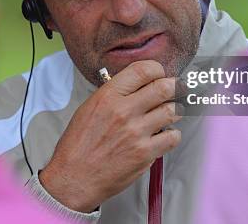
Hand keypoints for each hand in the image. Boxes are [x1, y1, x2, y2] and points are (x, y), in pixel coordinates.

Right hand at [39, 60, 181, 212]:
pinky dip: (172, 135)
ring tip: (167, 114)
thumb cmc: (78, 145)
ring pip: (173, 111)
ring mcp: (136, 132)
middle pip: (164, 87)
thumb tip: (136, 85)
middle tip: (173, 91)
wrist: (74, 178)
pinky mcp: (145, 153)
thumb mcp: (88, 108)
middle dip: (173, 87)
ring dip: (173, 111)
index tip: (160, 75)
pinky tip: (163, 136)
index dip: (157, 69)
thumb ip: (113, 94)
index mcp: (108, 96)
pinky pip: (172, 137)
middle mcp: (124, 111)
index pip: (143, 70)